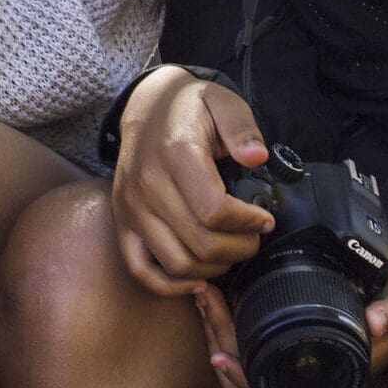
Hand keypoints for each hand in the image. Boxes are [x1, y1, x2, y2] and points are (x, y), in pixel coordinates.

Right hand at [109, 68, 275, 296]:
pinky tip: (198, 279)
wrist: (146, 107)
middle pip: (201, 244)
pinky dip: (172, 286)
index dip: (249, 224)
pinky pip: (142, 271)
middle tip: (254, 238)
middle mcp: (147, 185)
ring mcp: (131, 209)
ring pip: (177, 264)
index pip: (215, 211)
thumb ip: (242, 126)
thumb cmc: (189, 107)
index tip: (265, 219)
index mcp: (175, 154)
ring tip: (231, 251)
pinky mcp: (123, 223)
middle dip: (239, 249)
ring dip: (214, 269)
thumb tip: (257, 156)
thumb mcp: (222, 101)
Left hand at [193, 267, 387, 387]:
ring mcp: (288, 356)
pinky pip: (242, 342)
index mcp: (325, 375)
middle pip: (244, 370)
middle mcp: (301, 372)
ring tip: (203, 294)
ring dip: (215, 328)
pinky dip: (224, 324)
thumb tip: (377, 321)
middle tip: (204, 297)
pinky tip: (214, 300)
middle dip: (218, 334)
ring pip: (237, 356)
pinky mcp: (280, 335)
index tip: (219, 354)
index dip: (242, 378)